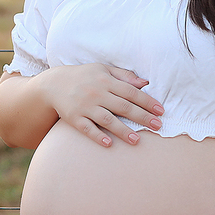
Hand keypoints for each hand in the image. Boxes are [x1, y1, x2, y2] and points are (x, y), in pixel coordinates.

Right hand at [42, 64, 163, 147]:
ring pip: (107, 120)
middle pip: (123, 107)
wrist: (54, 84)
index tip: (161, 111)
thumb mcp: (103, 70)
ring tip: (137, 140)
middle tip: (157, 126)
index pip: (131, 92)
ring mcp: (85, 107)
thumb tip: (145, 83)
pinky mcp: (74, 118)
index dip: (147, 102)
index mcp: (106, 81)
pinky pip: (87, 128)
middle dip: (142, 117)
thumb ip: (124, 76)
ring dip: (123, 130)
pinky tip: (109, 144)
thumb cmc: (84, 76)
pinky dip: (97, 136)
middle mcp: (97, 94)